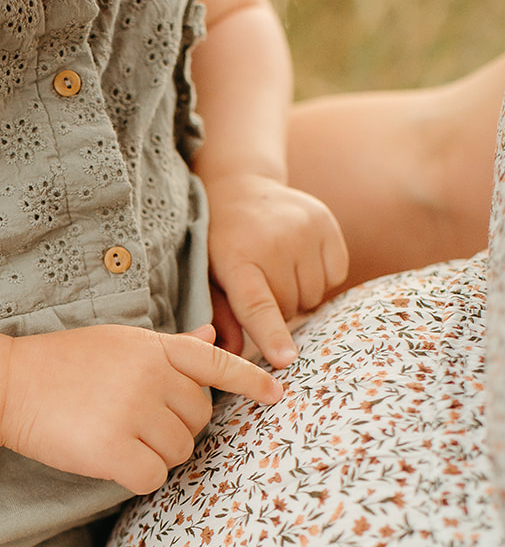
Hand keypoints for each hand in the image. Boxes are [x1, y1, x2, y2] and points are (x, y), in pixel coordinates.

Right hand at [0, 322, 282, 494]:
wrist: (10, 383)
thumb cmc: (64, 363)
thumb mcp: (120, 343)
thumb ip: (170, 347)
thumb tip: (211, 336)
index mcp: (156, 348)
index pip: (218, 364)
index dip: (251, 381)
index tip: (277, 395)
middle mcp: (153, 377)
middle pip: (199, 420)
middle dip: (175, 428)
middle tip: (133, 421)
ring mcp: (134, 412)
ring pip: (179, 451)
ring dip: (155, 453)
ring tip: (115, 435)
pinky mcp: (114, 448)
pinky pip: (153, 476)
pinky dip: (137, 476)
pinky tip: (109, 458)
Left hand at [207, 174, 348, 366]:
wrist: (240, 186)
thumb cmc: (220, 243)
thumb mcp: (209, 277)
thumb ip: (221, 315)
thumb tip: (231, 356)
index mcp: (237, 259)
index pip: (258, 306)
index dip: (272, 335)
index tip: (286, 359)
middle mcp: (274, 242)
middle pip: (289, 308)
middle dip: (277, 310)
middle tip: (260, 284)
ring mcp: (305, 229)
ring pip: (314, 296)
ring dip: (298, 294)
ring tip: (278, 270)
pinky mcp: (327, 223)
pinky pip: (336, 275)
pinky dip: (320, 277)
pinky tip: (299, 260)